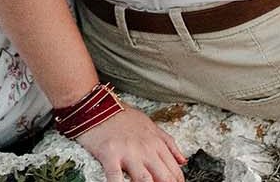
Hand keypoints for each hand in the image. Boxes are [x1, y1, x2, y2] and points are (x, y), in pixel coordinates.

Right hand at [71, 107, 187, 181]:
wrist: (97, 105)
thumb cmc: (122, 116)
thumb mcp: (151, 125)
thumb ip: (169, 143)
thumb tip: (182, 160)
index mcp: (156, 143)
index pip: (174, 170)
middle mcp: (145, 149)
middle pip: (163, 177)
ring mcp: (128, 153)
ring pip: (145, 180)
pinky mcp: (110, 155)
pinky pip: (116, 177)